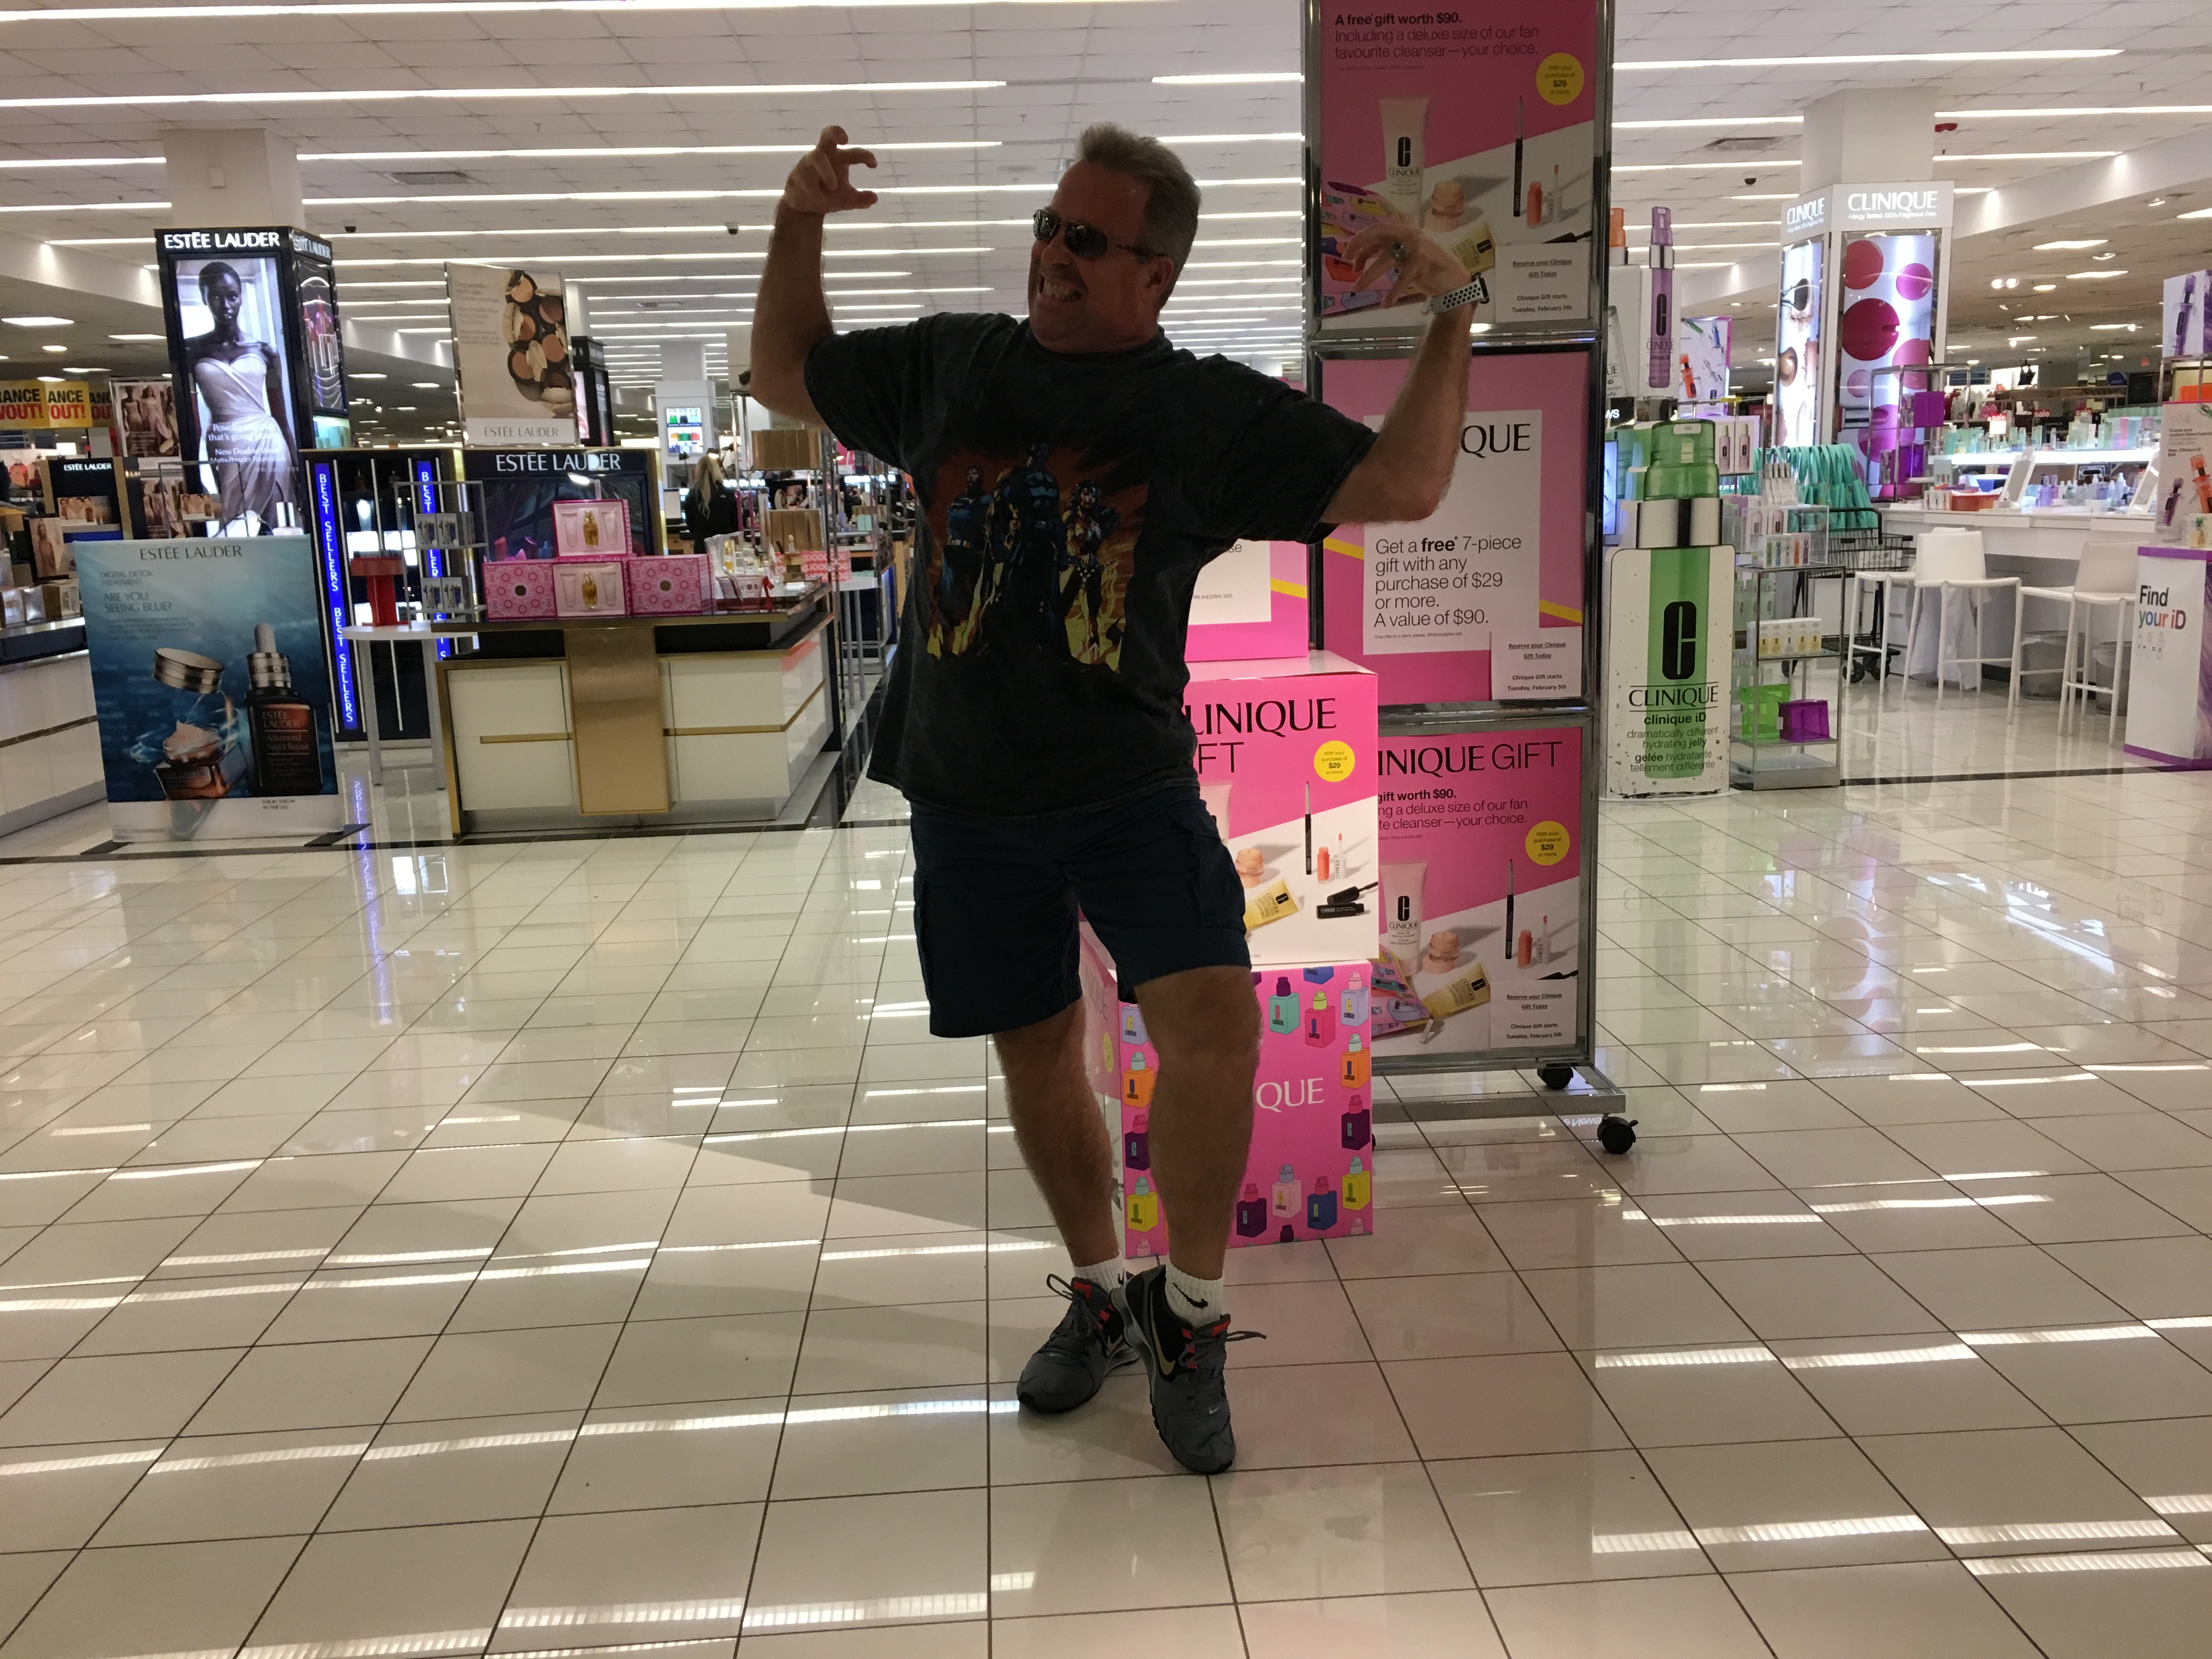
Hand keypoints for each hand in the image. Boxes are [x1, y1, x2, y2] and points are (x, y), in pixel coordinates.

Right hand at [781, 125, 878, 215]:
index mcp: (838, 159)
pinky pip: (806, 181)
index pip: (853, 153)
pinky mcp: (796, 176)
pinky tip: (823, 204)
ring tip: (834, 186)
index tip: (874, 165)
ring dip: (827, 171)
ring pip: (816, 157)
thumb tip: (874, 198)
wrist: (805, 207)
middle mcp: (823, 156)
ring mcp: (807, 164)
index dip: (864, 155)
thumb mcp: (847, 200)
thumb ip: (860, 199)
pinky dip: (817, 193)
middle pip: (827, 134)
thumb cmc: (828, 195)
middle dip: (835, 132)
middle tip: (845, 139)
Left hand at [1342, 222, 1471, 309]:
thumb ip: (1385, 254)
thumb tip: (1358, 260)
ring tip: (1356, 288)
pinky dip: (1392, 293)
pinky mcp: (1423, 263)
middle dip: (1359, 247)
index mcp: (1403, 232)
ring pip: (1386, 259)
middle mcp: (1409, 235)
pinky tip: (1385, 304)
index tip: (1347, 255)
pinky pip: (1402, 279)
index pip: (1376, 229)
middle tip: (1348, 264)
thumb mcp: (1403, 258)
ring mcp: (1417, 248)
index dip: (1360, 240)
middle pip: (1378, 234)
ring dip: (1369, 275)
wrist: (1453, 280)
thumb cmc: (1426, 269)